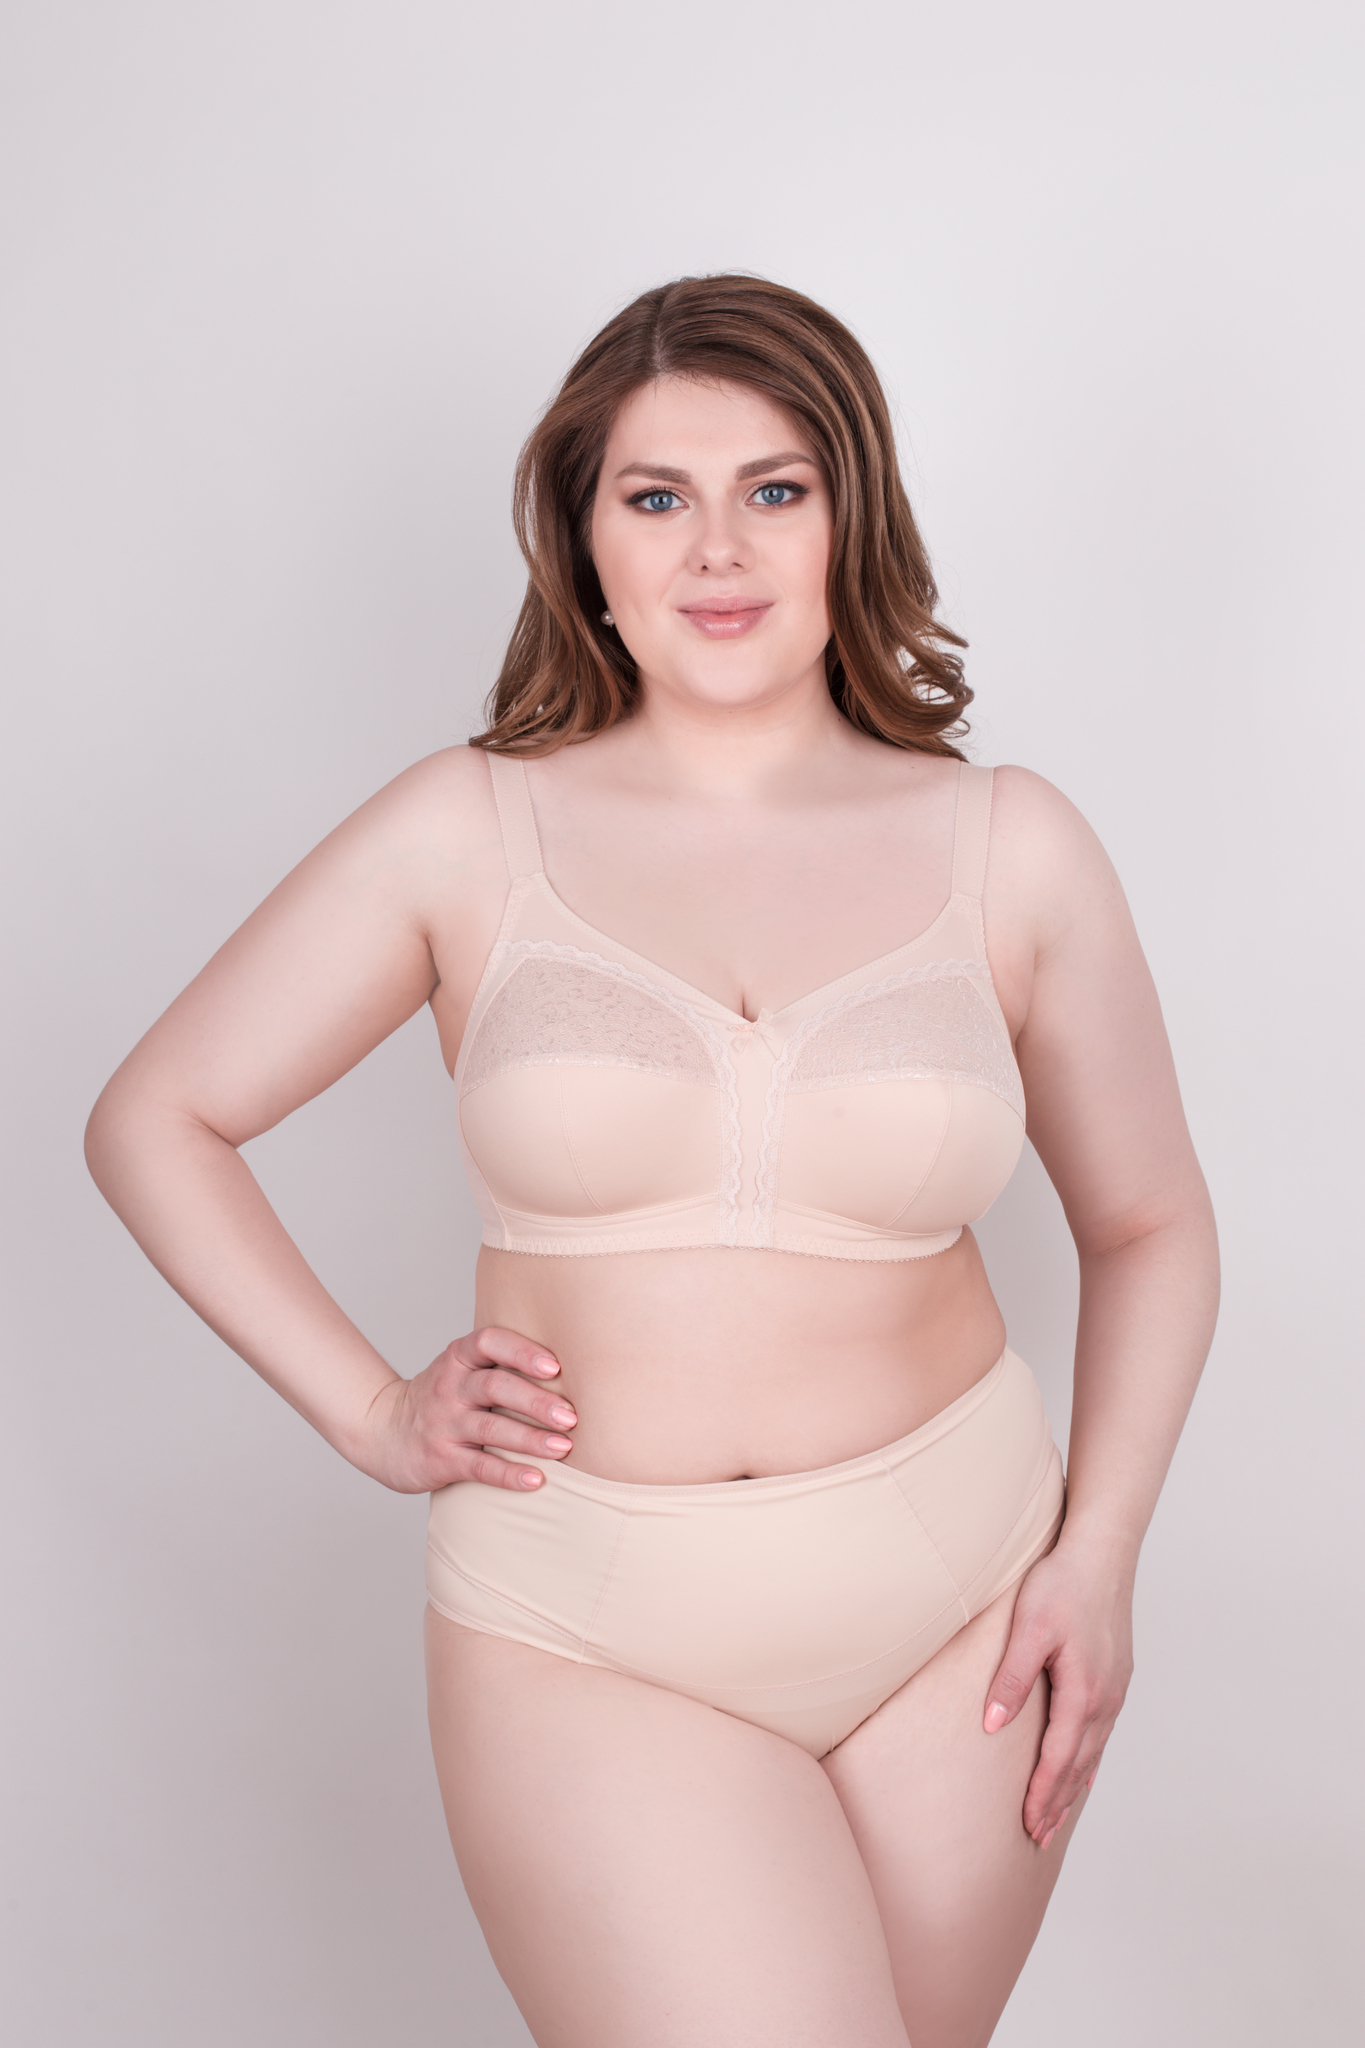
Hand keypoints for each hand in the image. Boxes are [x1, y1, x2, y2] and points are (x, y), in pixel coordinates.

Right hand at [355, 1327, 576, 1493]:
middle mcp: (450, 1387)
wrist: (380, 1431)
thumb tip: (571, 1367)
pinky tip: (536, 1480)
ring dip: (531, 1439)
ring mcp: (444, 1424)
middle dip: (537, 1402)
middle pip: (496, 1387)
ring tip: (564, 1448)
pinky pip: (479, 1467)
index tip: (554, 1366)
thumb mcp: (460, 1370)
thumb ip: (500, 1364)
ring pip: (491, 1429)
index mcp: (458, 1358)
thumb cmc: (440, 1398)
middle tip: (572, 1417)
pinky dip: (509, 1474)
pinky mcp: (441, 1459)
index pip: (489, 1342)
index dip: (522, 1352)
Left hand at [981, 1538, 1134, 1846]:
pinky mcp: (1116, 1676)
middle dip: (1057, 1802)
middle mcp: (1105, 1699)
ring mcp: (1115, 1689)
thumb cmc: (1062, 1584)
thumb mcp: (1029, 1628)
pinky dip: (1089, 1759)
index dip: (1043, 1795)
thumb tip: (992, 1724)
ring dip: (1073, 1786)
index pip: (1059, 1759)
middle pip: (1079, 1765)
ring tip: (1056, 1816)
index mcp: (1083, 1692)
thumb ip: (1012, 1678)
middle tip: (1038, 1836)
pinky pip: (1102, 1732)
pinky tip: (1083, 1769)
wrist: (1102, 1551)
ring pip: (1093, 1752)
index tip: (1028, 1826)